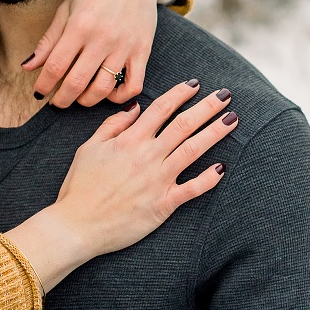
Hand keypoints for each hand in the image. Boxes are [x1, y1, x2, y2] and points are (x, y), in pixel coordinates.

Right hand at [5, 80, 236, 291]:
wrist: (77, 224)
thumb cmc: (79, 187)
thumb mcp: (88, 149)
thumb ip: (112, 126)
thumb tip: (135, 108)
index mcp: (129, 141)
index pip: (160, 109)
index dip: (180, 94)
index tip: (195, 84)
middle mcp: (147, 156)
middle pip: (183, 125)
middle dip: (206, 107)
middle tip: (225, 95)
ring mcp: (158, 180)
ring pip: (193, 150)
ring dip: (215, 133)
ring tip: (232, 119)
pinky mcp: (163, 204)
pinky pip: (192, 189)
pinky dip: (209, 178)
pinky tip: (222, 168)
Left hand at [23, 0, 174, 107]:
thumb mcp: (66, 8)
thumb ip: (48, 40)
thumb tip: (27, 67)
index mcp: (79, 25)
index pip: (55, 66)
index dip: (44, 85)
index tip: (39, 93)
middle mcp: (103, 38)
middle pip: (77, 82)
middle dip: (62, 99)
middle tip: (57, 102)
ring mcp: (124, 46)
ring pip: (103, 88)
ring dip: (86, 100)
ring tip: (79, 98)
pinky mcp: (143, 50)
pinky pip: (133, 85)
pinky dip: (119, 97)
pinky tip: (108, 93)